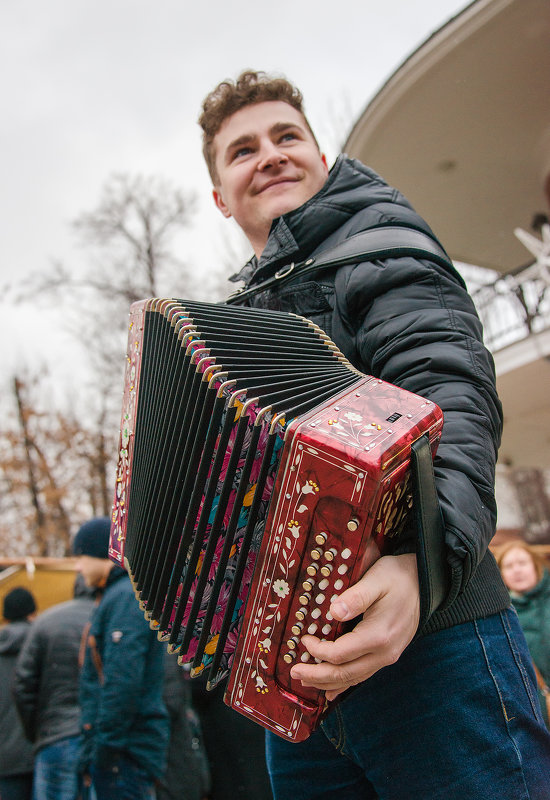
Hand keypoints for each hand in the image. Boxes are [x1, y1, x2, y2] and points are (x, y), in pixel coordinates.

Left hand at [290, 553, 419, 699]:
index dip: (318, 651)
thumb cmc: (397, 577)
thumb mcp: (376, 579)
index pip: (340, 654)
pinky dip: (344, 684)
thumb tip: (333, 612)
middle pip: (345, 673)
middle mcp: (384, 653)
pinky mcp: (387, 655)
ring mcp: (387, 657)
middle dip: (317, 675)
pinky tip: (332, 691)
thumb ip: (355, 597)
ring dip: (327, 682)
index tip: (303, 639)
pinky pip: (363, 675)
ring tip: (306, 680)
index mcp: (378, 636)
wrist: (423, 582)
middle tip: (294, 672)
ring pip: (353, 678)